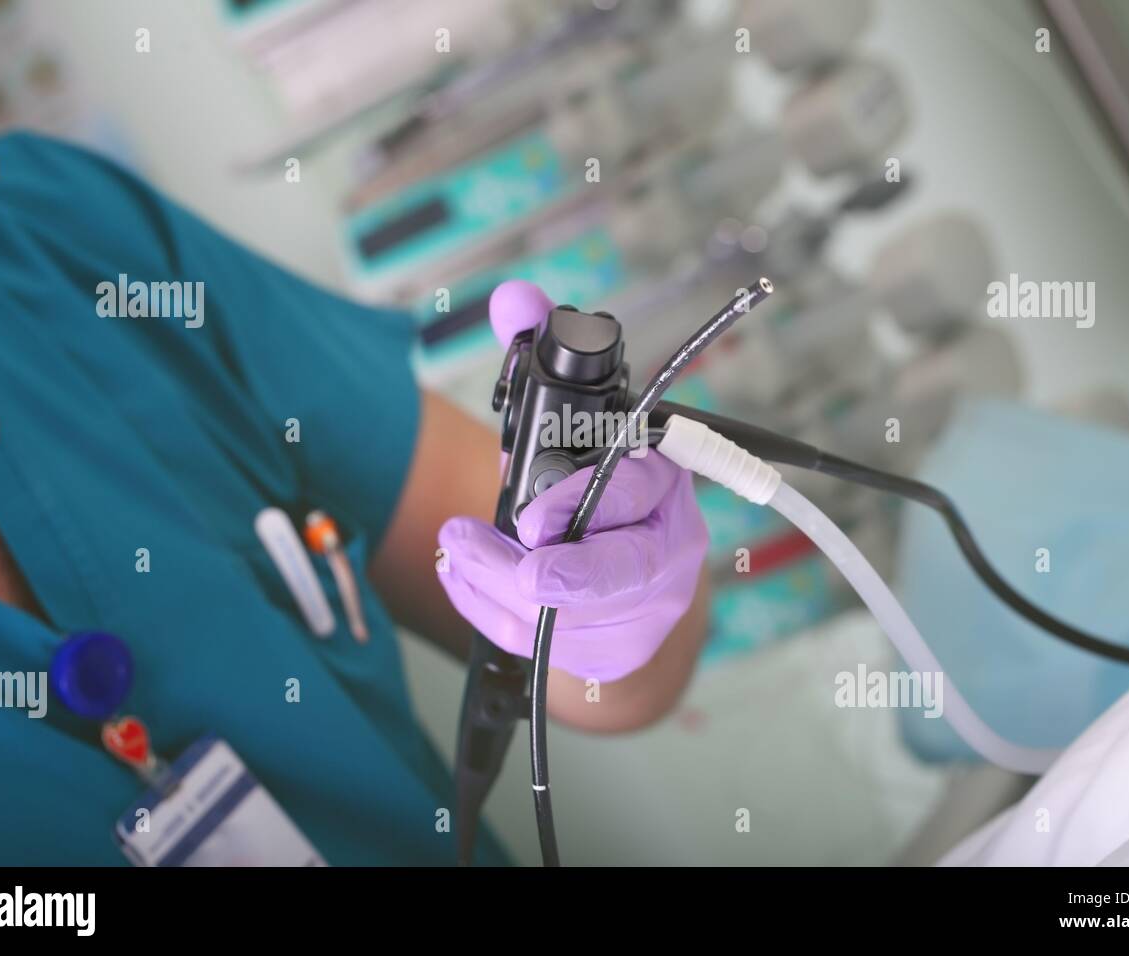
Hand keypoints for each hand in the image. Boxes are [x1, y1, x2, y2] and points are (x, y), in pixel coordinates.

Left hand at [436, 281, 708, 682]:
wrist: (625, 572)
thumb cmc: (593, 490)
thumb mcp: (570, 421)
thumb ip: (540, 357)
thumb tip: (513, 299)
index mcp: (666, 480)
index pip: (641, 489)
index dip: (582, 501)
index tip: (530, 513)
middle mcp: (671, 547)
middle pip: (622, 572)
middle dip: (550, 572)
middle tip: (489, 556)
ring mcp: (650, 607)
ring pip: (574, 617)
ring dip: (498, 587)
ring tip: (457, 553)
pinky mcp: (617, 652)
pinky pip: (548, 647)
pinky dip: (493, 615)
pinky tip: (465, 580)